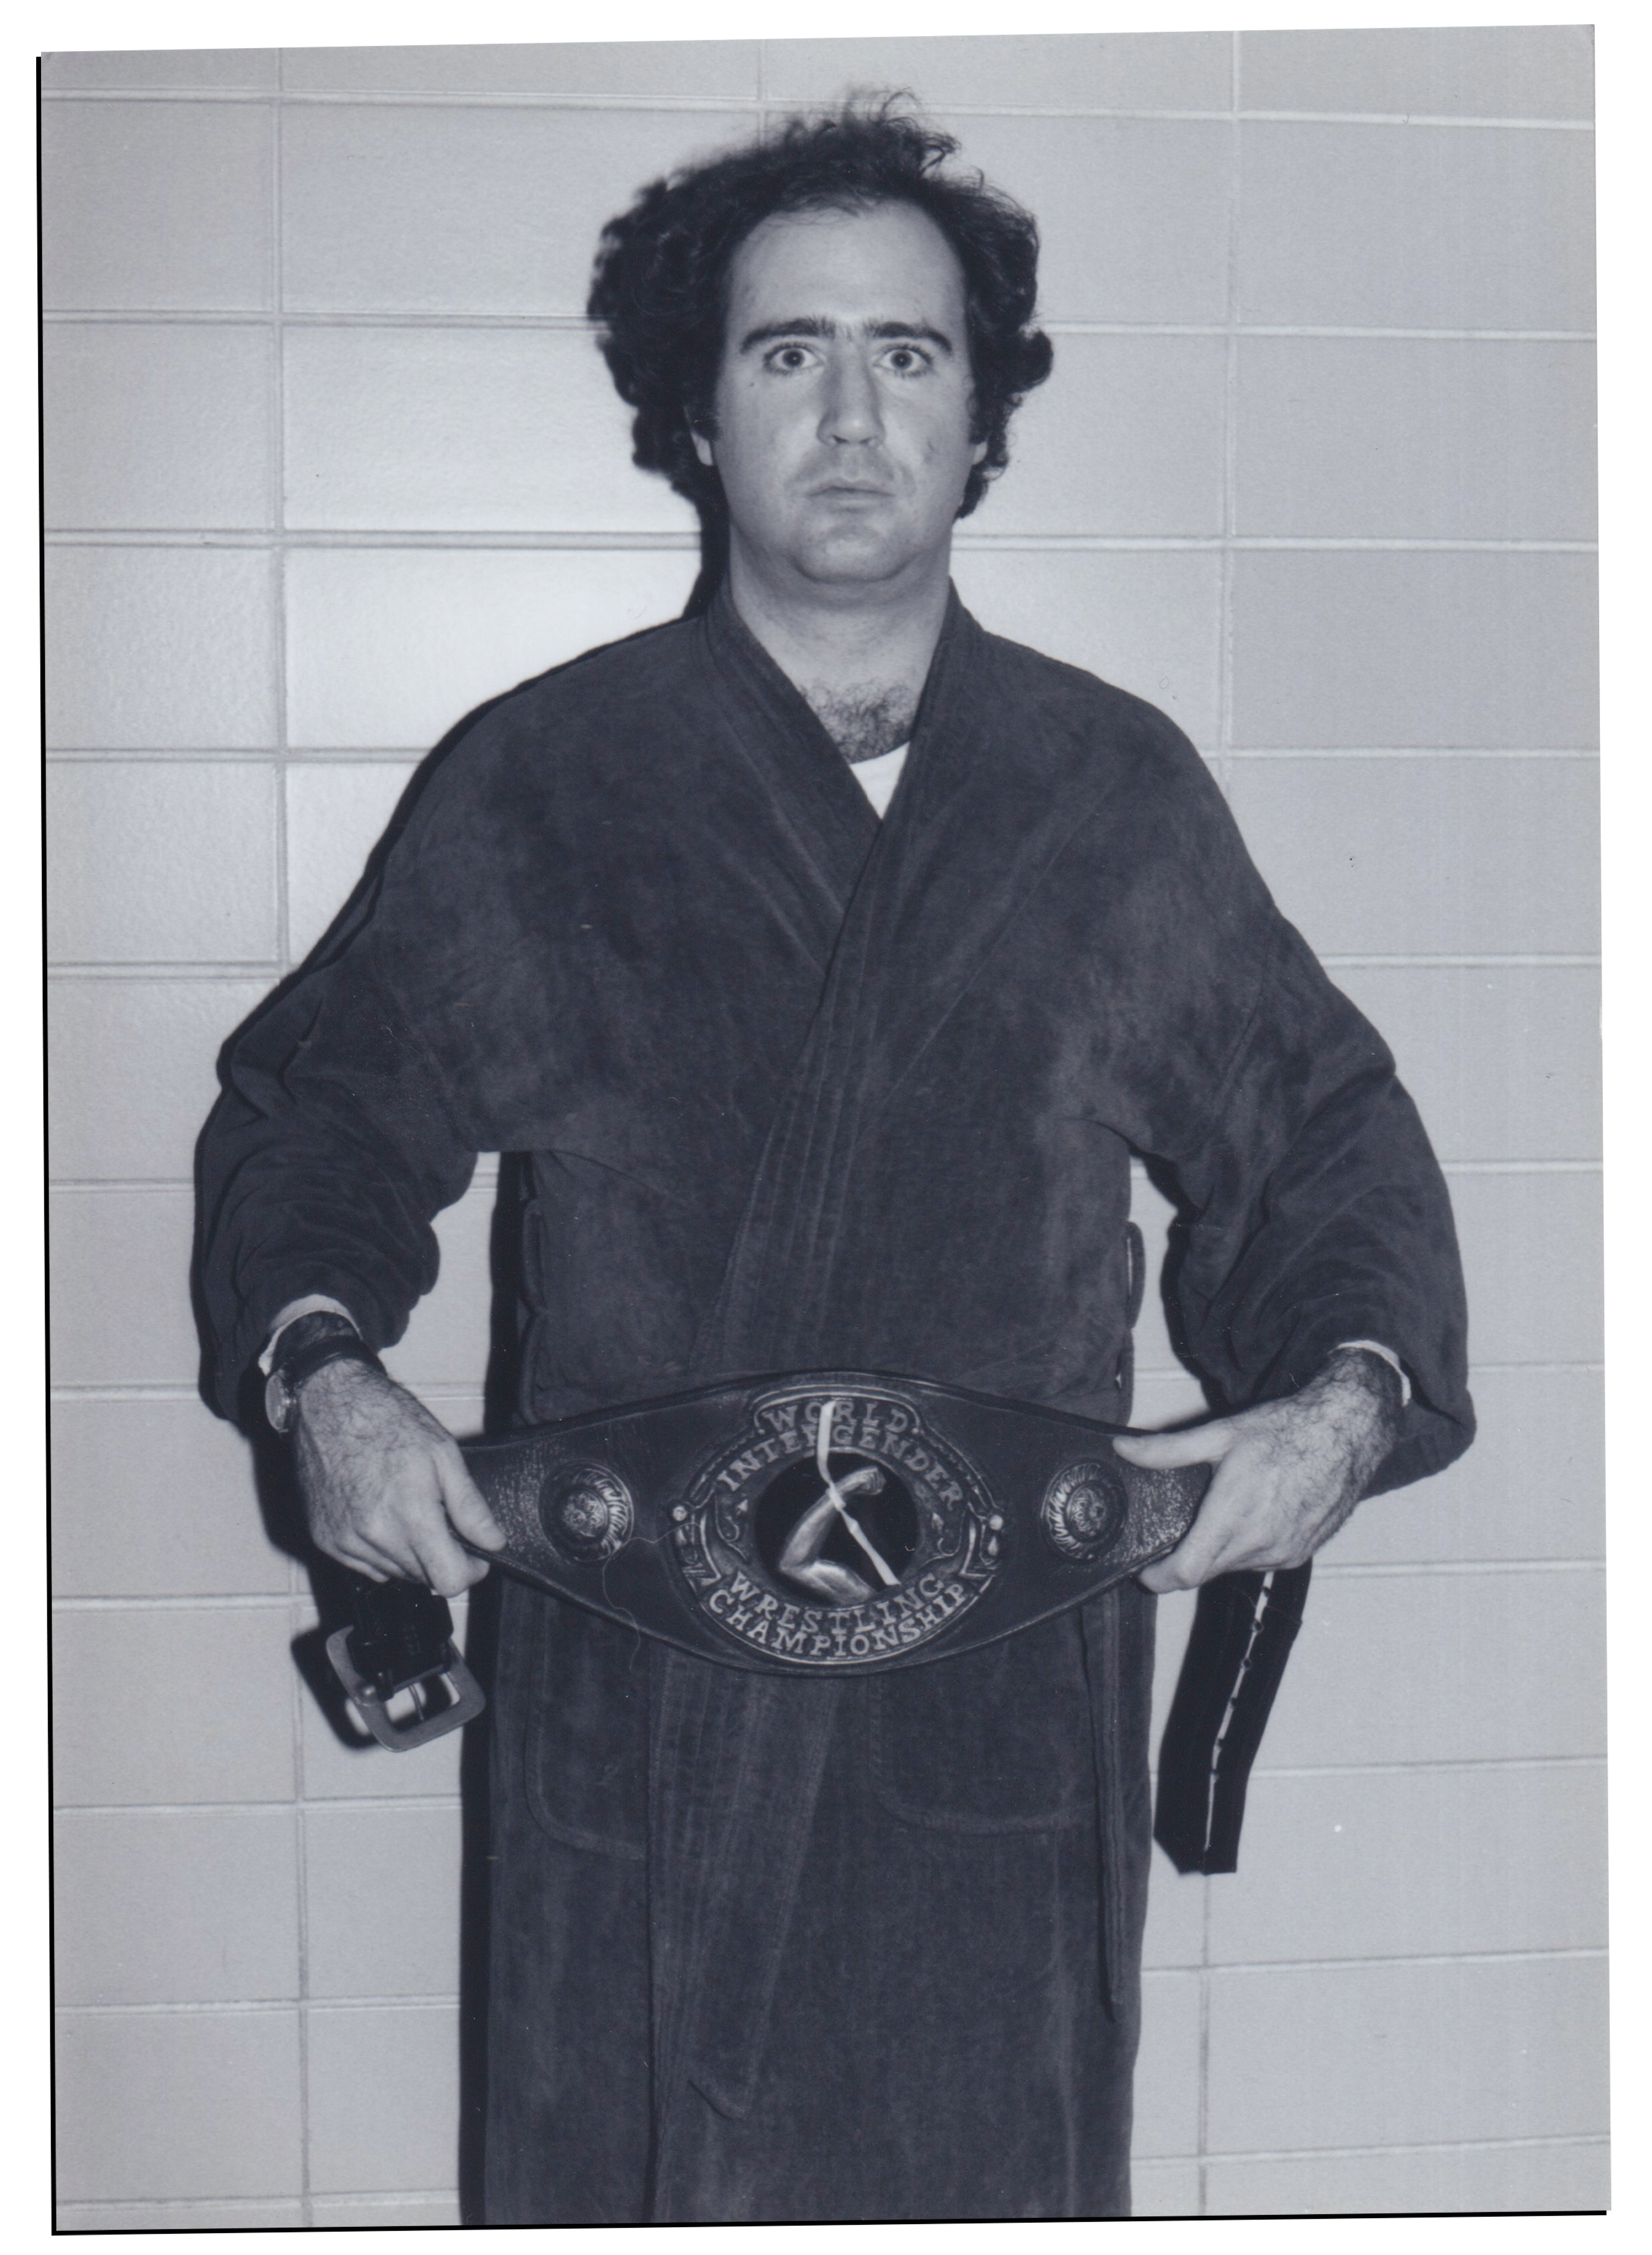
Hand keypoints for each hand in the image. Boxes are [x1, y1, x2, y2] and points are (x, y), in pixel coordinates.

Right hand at [293, 1358, 505, 1596]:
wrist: (330, 1404)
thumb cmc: (388, 1420)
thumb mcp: (443, 1454)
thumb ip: (470, 1506)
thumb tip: (494, 1542)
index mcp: (409, 1514)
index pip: (448, 1581)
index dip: (469, 1571)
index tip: (473, 1555)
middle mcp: (375, 1535)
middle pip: (423, 1578)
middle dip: (440, 1557)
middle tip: (439, 1518)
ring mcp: (345, 1540)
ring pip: (394, 1574)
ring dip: (410, 1554)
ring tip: (407, 1510)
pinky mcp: (324, 1539)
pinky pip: (364, 1565)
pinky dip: (380, 1550)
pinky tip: (381, 1515)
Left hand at [1115, 1348, 1404, 1593]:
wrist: (1346, 1433)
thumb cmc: (1286, 1431)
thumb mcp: (1220, 1434)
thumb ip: (1168, 1450)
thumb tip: (1125, 1450)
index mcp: (1233, 1515)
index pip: (1187, 1571)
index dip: (1159, 1579)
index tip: (1145, 1573)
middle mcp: (1260, 1542)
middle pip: (1207, 1572)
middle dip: (1186, 1562)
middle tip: (1175, 1538)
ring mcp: (1284, 1551)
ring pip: (1235, 1568)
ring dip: (1219, 1553)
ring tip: (1219, 1517)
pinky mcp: (1302, 1553)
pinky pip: (1262, 1562)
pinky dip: (1248, 1549)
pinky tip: (1252, 1519)